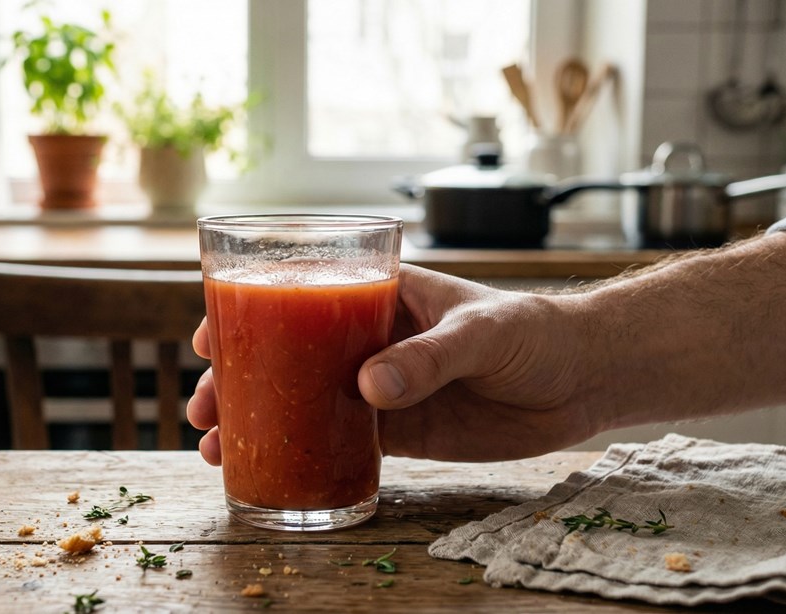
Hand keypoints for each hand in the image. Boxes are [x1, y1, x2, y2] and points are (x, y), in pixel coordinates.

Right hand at [186, 264, 602, 463]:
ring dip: (260, 421)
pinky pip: (341, 441)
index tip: (208, 335)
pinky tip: (273, 470)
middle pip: (288, 355)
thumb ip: (428, 358)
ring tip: (216, 450)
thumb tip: (367, 389)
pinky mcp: (401, 431)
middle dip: (237, 379)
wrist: (582, 381)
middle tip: (202, 409)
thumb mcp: (481, 333)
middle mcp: (369, 341)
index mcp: (381, 297)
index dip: (249, 312)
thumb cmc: (534, 332)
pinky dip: (305, 454)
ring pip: (304, 402)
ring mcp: (381, 388)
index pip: (302, 296)